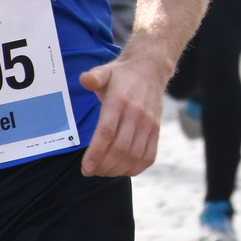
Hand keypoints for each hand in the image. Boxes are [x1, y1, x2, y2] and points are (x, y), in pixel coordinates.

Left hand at [79, 56, 163, 175]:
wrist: (151, 70)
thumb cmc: (122, 75)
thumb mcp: (105, 71)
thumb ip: (94, 77)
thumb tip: (84, 79)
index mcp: (120, 101)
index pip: (107, 132)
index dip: (96, 153)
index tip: (85, 167)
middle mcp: (136, 114)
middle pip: (120, 148)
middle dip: (103, 165)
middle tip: (90, 170)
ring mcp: (149, 124)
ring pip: (134, 155)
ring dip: (117, 169)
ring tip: (103, 171)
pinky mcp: (156, 130)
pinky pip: (149, 156)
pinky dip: (135, 168)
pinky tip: (122, 169)